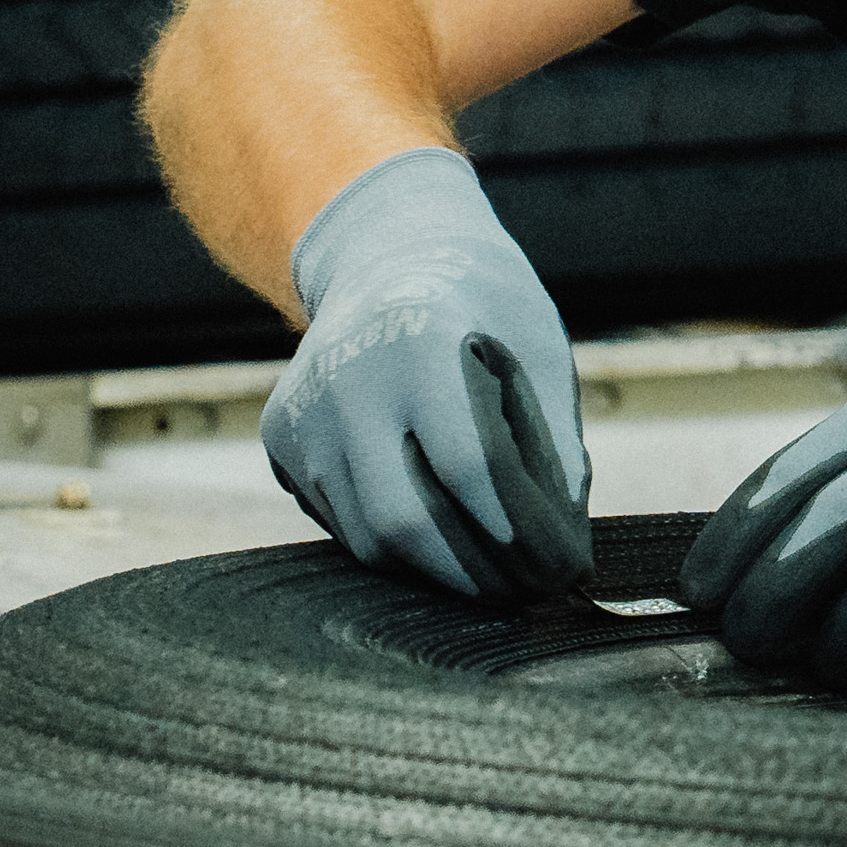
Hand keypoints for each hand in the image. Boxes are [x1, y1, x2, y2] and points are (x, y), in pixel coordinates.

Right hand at [263, 148, 590, 597]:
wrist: (389, 254)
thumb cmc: (483, 308)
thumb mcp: (537, 351)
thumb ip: (553, 447)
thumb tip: (563, 554)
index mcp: (420, 339)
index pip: (470, 466)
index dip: (521, 532)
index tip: (565, 569)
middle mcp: (346, 379)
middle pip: (405, 521)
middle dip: (476, 576)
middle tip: (528, 593)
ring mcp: (304, 413)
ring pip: (369, 539)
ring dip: (438, 572)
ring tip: (494, 571)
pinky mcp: (281, 439)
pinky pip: (342, 524)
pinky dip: (396, 546)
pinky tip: (438, 528)